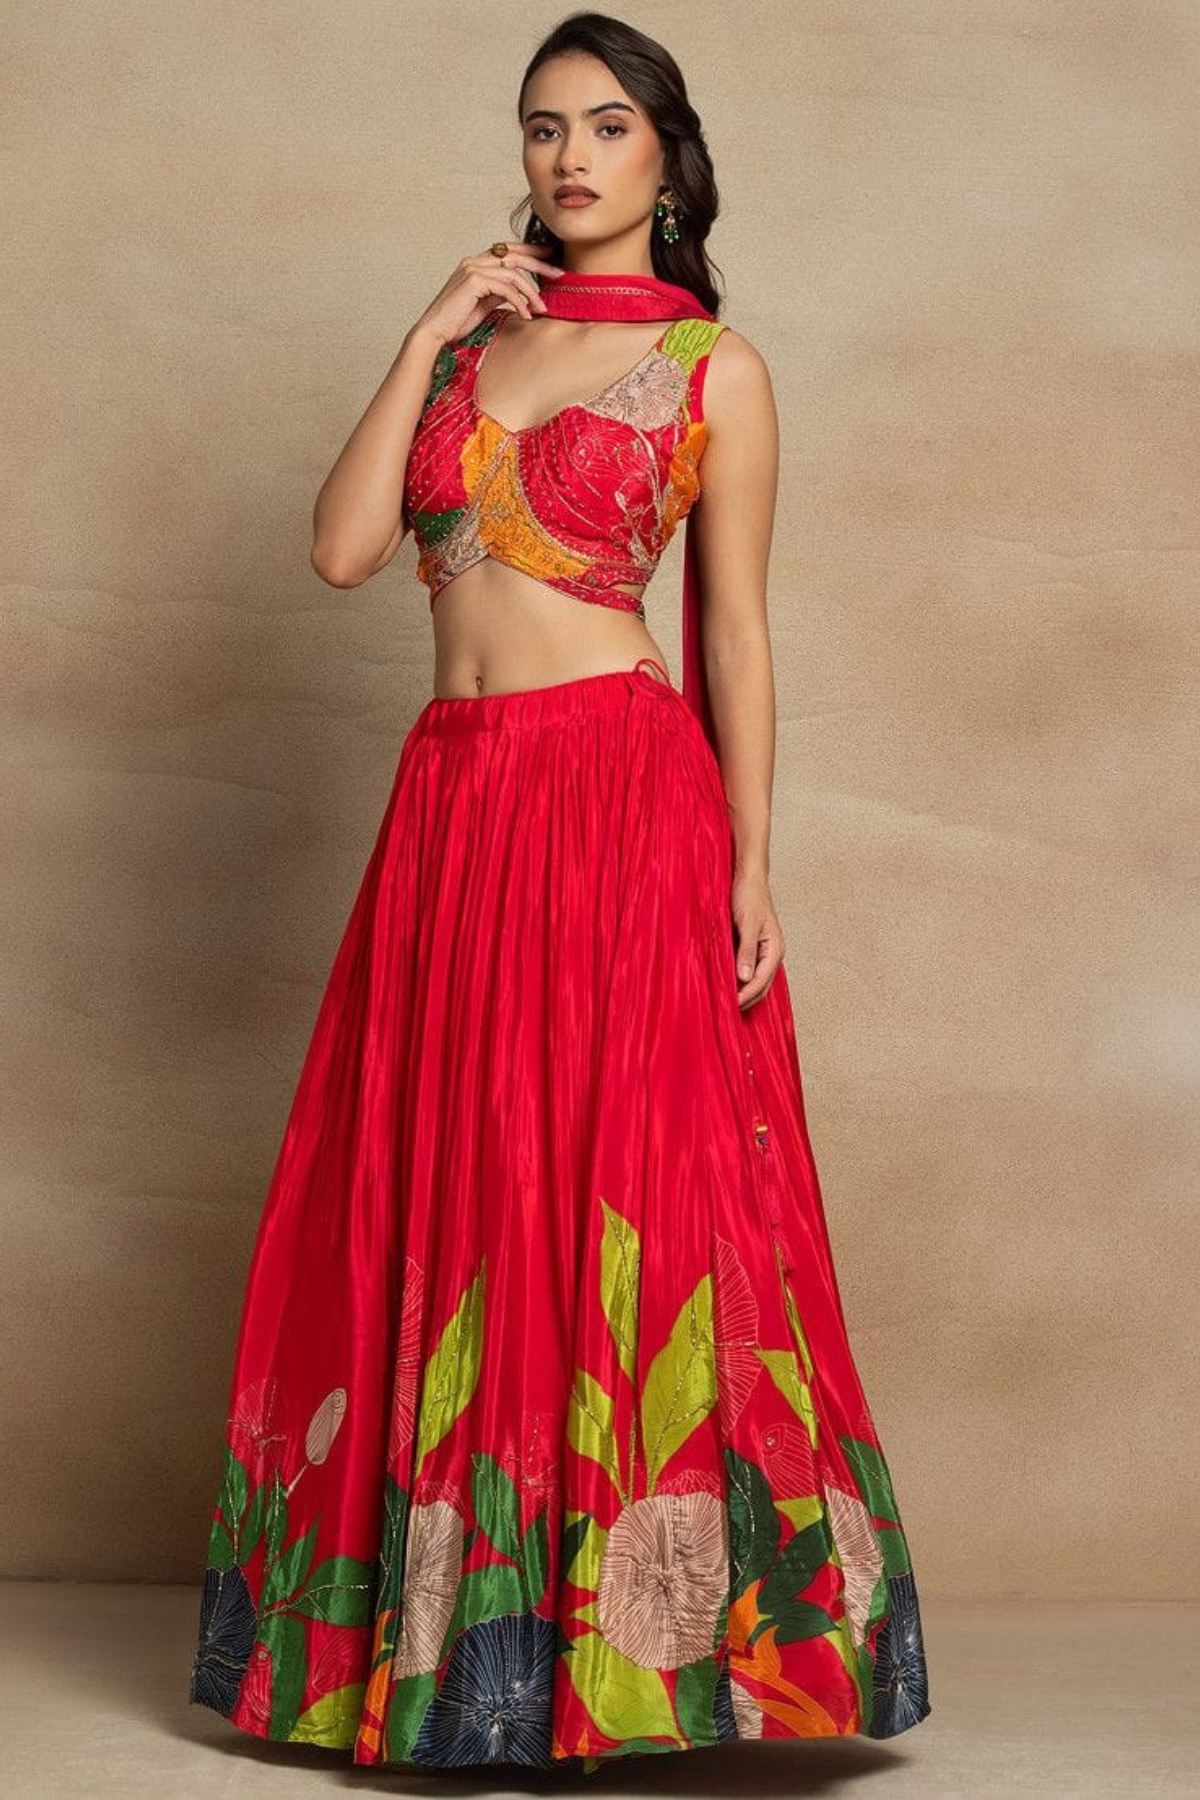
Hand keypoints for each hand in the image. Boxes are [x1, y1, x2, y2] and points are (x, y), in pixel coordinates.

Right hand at [412, 242, 564, 347]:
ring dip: (532, 291)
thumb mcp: (484, 304)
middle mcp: (474, 261)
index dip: (531, 251)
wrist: (435, 334)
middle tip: (560, 274)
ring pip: (514, 273)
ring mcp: (473, 268)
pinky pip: (506, 288)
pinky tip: (527, 315)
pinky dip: (520, 302)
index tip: (550, 257)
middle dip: (540, 263)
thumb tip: (519, 293)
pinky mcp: (473, 281)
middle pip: (515, 255)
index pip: (508, 251)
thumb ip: (499, 293)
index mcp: (476, 263)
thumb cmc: (456, 323)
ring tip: (543, 307)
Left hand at [730, 868, 785, 1010]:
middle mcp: (771, 954)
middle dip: (746, 1000)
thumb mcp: (748, 924)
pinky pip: (747, 970)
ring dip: (743, 993)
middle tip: (726, 1012)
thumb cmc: (750, 897)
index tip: (731, 1006)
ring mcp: (763, 952)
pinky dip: (739, 981)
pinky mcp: (752, 948)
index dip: (746, 996)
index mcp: (775, 950)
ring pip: (755, 980)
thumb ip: (747, 952)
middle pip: (761, 986)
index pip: (761, 982)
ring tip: (726, 1004)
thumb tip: (744, 979)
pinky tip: (727, 985)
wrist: (748, 878)